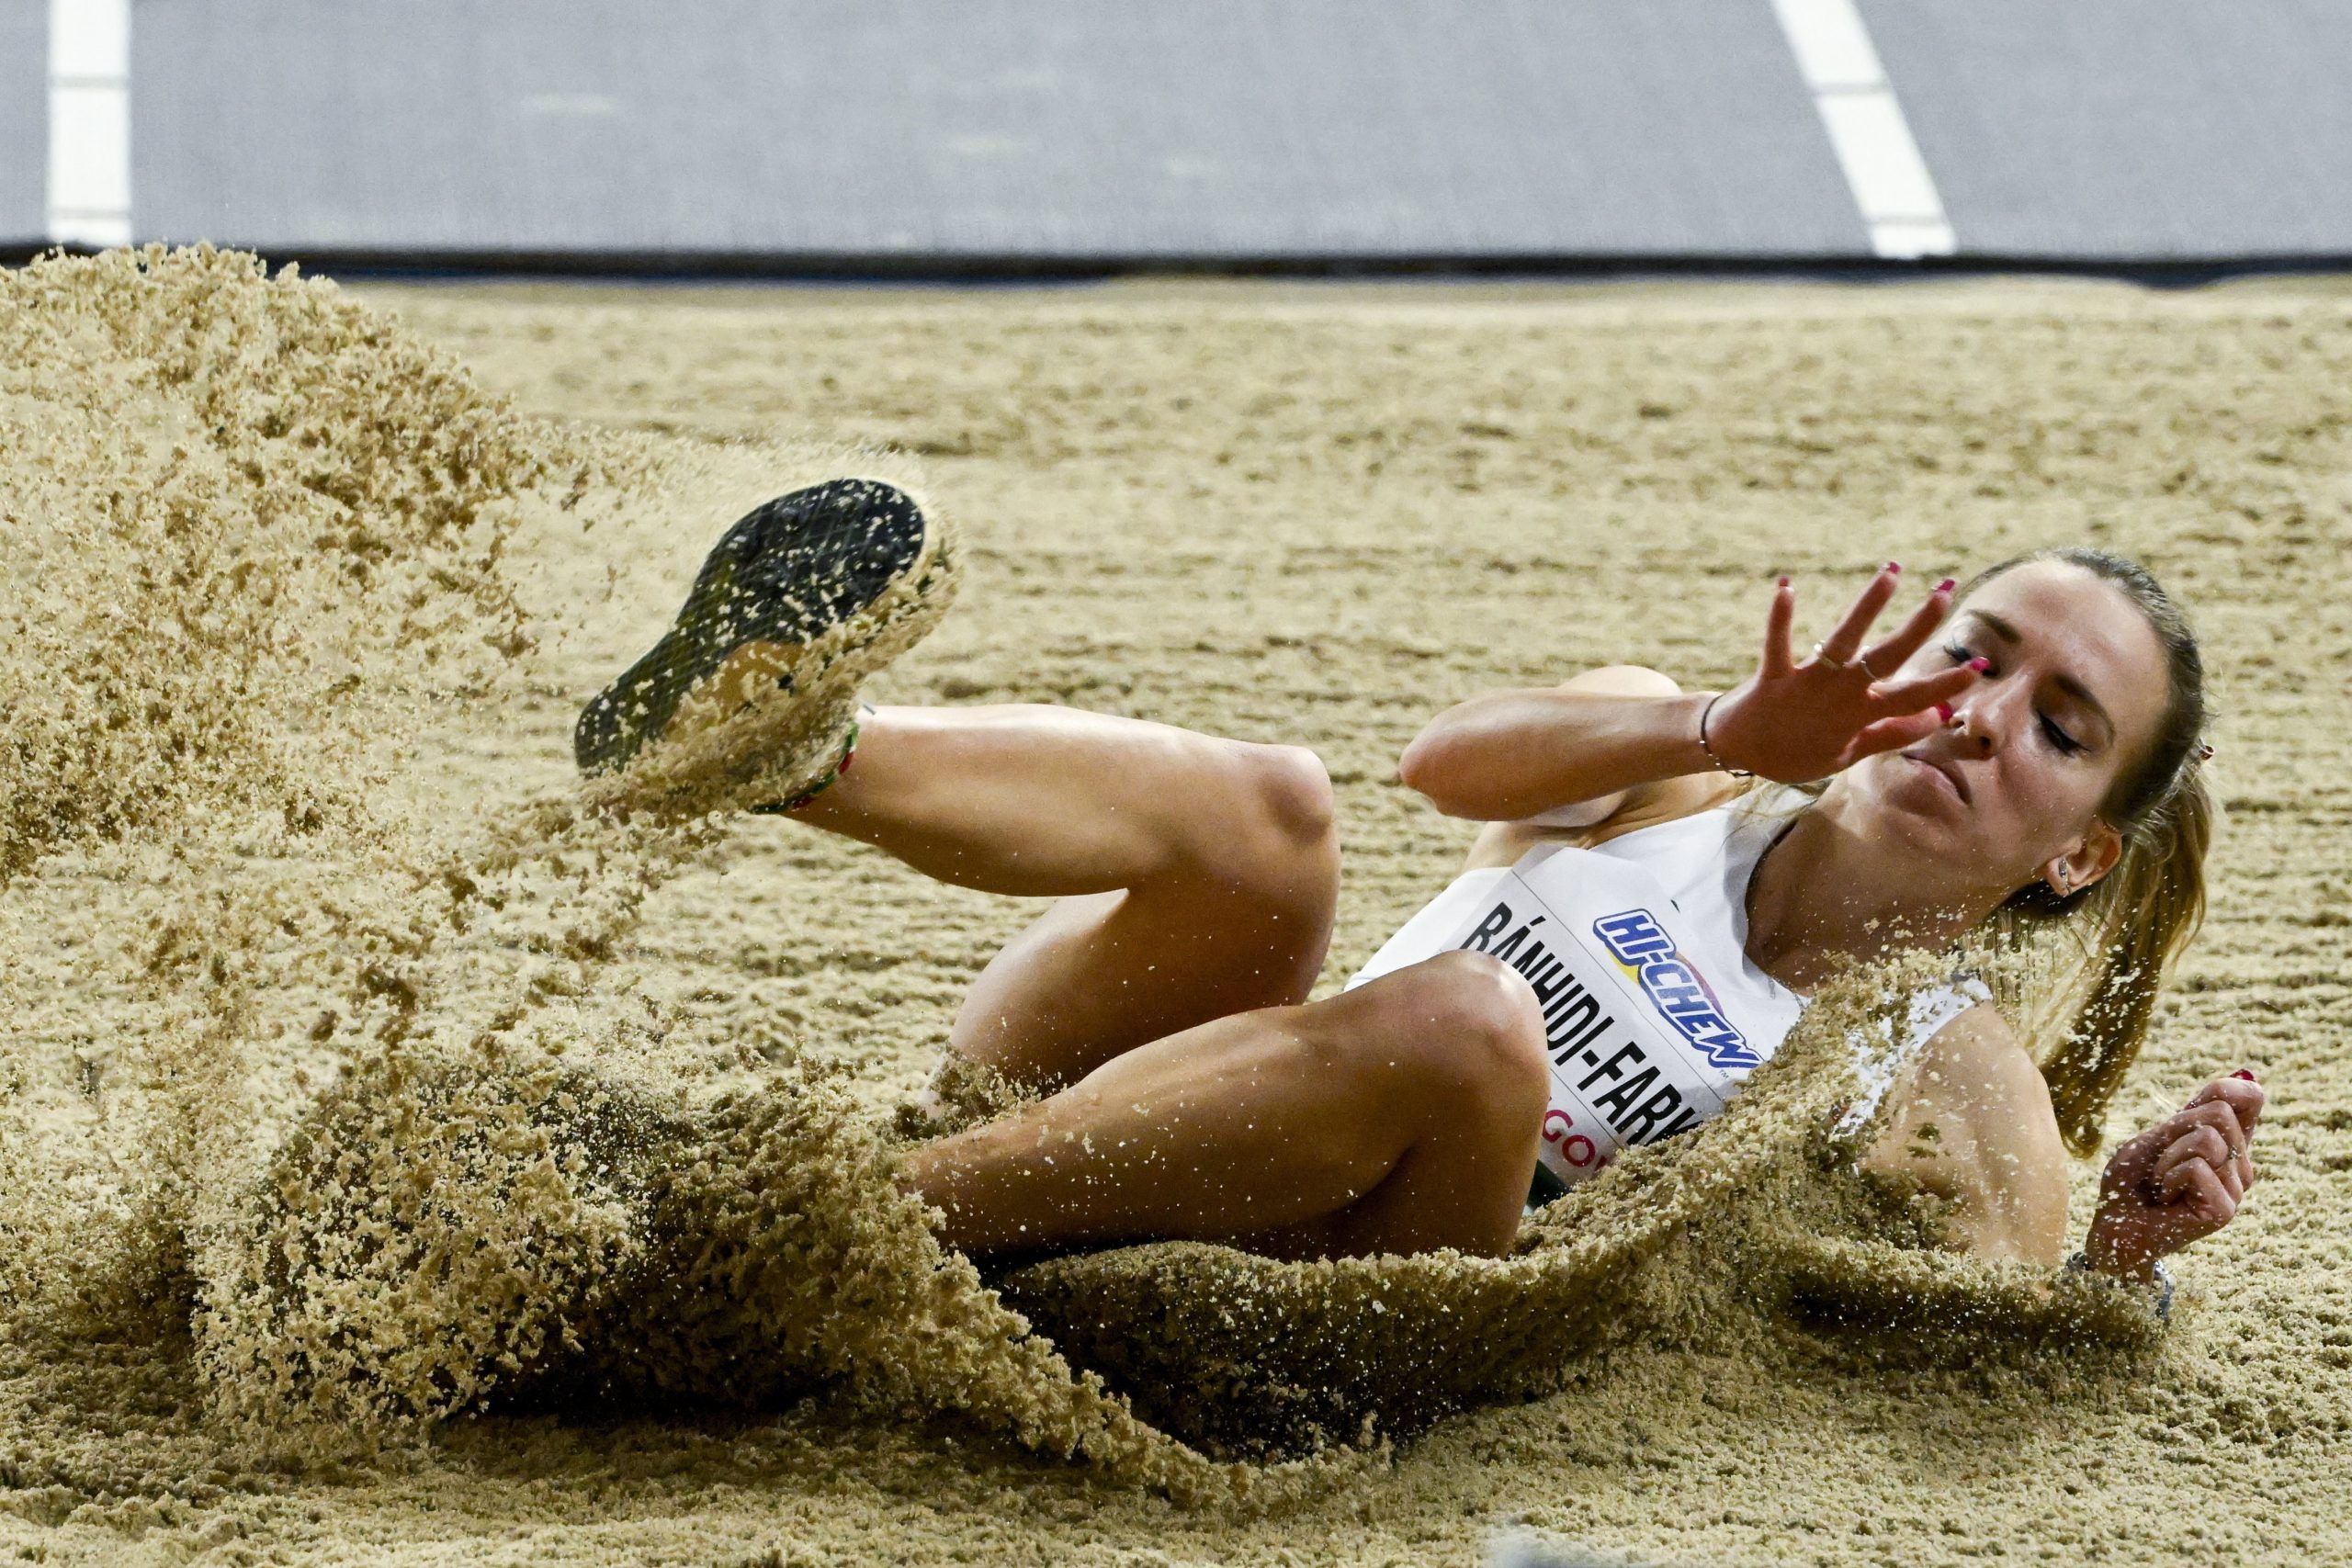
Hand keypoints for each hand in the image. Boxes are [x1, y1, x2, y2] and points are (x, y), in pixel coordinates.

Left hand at [1704, 564, 1985, 782]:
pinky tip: (1786, 586)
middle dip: (1918, 625)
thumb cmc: (1794, 753)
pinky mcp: (1774, 676)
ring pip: (1844, 641)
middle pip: (1887, 658)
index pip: (1913, 697)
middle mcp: (1839, 696)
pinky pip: (1777, 643)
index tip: (1980, 666)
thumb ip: (1891, 733)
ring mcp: (1807, 685)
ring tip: (1890, 574)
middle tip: (1944, 592)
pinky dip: (1780, 616)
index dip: (1946, 684)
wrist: (1739, 754)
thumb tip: (1936, 717)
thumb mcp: (1848, 754)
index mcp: (1860, 715)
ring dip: (1867, 606)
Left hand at [2084, 1074, 2264, 1281]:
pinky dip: (2168, 1176)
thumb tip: (2247, 1080)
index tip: (2194, 1105)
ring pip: (2207, 1141)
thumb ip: (2197, 1113)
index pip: (2250, 1099)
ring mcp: (2236, 1189)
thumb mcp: (2157, 1137)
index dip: (2226, 1090)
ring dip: (2167, 1157)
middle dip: (2176, 1130)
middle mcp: (2239, 1166)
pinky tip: (2166, 1199)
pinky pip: (2196, 1168)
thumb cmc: (2133, 1180)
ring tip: (2162, 1183)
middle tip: (2161, 1161)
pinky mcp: (2224, 1210)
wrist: (2115, 1225)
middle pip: (2220, 1113)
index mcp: (2227, 1143)